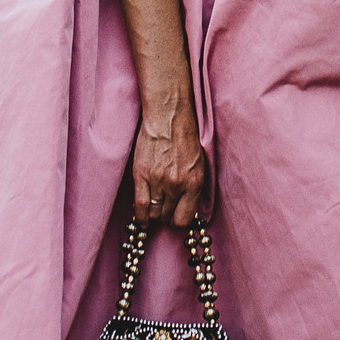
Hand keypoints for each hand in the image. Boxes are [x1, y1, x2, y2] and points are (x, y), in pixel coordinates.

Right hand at [132, 107, 204, 227]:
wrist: (169, 117)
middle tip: (163, 213)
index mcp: (194, 183)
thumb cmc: (185, 138)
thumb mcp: (199, 165)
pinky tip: (141, 219)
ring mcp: (158, 181)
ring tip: (153, 212)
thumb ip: (193, 188)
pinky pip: (140, 204)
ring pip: (154, 213)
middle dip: (165, 218)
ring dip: (153, 215)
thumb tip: (186, 208)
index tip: (175, 218)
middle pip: (167, 217)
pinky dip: (140, 216)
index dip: (178, 222)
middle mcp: (177, 185)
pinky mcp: (141, 175)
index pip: (184, 219)